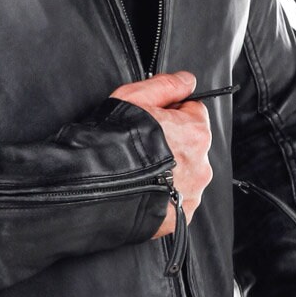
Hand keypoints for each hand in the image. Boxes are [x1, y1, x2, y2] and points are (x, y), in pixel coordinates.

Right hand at [109, 70, 211, 238]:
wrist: (94, 189)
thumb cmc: (112, 142)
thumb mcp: (133, 98)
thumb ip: (165, 85)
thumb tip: (186, 80)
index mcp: (195, 132)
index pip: (194, 112)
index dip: (171, 112)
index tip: (153, 118)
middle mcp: (201, 164)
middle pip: (190, 145)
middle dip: (171, 143)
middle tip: (141, 145)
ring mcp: (192, 193)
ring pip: (184, 174)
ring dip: (168, 170)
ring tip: (138, 169)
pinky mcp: (180, 216)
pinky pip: (175, 200)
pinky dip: (162, 194)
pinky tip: (142, 188)